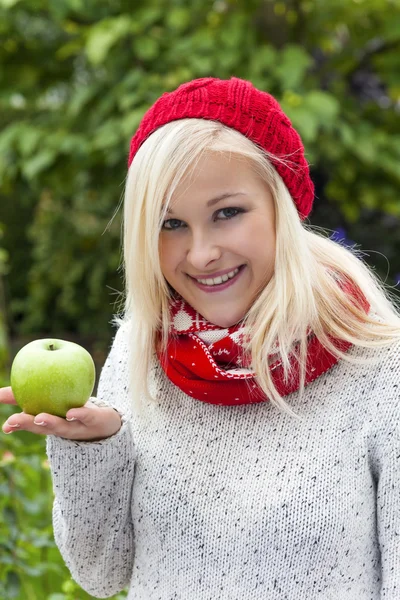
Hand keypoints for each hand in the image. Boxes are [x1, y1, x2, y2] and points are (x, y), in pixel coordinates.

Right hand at [1, 386, 121, 440]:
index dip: (18, 425)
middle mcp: (63, 428)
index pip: (32, 424)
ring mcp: (79, 426)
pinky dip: (79, 415)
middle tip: (13, 422)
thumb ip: (29, 394)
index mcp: (51, 423)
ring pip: (63, 426)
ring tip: (39, 417)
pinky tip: (71, 413)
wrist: (108, 423)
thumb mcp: (52, 400)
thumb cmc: (74, 409)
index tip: (5, 427)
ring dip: (50, 423)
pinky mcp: (96, 421)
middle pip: (44, 428)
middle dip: (28, 425)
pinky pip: (87, 417)